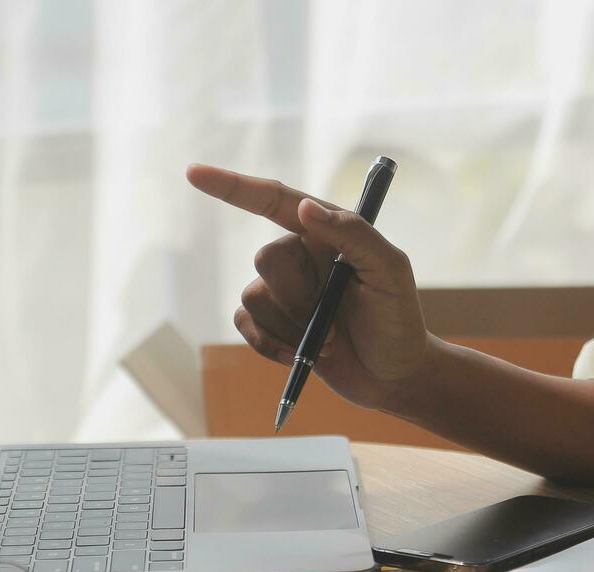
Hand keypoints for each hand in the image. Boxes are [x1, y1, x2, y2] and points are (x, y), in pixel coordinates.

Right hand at [187, 164, 433, 410]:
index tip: (194, 173)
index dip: (234, 186)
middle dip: (297, 300)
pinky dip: (270, 346)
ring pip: (254, 297)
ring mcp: (285, 291)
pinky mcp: (274, 325)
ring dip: (290, 328)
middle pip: (266, 259)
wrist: (395, 375)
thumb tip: (305, 207)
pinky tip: (298, 358)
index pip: (275, 200)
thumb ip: (355, 234)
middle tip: (335, 327)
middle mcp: (301, 256)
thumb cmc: (399, 320)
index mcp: (326, 232)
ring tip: (329, 344)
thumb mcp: (390, 273)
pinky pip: (245, 325)